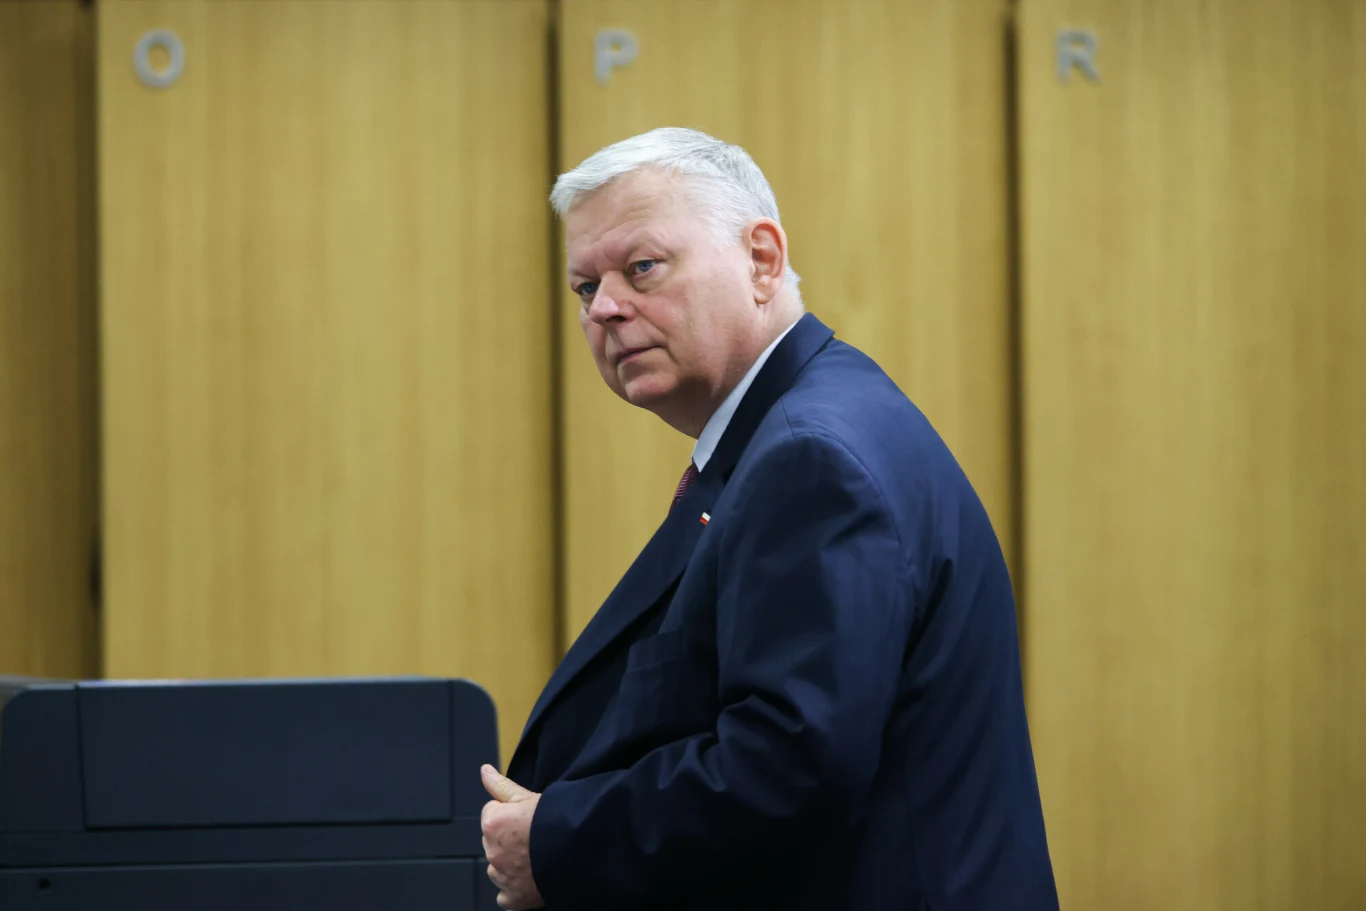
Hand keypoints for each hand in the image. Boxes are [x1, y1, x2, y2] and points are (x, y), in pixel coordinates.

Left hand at [480, 764, 544, 909]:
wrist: (579, 849)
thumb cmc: (556, 821)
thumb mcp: (527, 796)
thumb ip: (501, 785)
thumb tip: (484, 770)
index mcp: (493, 824)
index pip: (492, 813)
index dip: (510, 814)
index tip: (526, 818)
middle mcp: (493, 851)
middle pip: (493, 841)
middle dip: (508, 839)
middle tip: (533, 837)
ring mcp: (503, 877)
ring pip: (498, 868)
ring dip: (510, 864)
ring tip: (535, 857)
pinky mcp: (514, 897)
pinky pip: (505, 894)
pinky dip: (514, 889)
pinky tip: (530, 878)